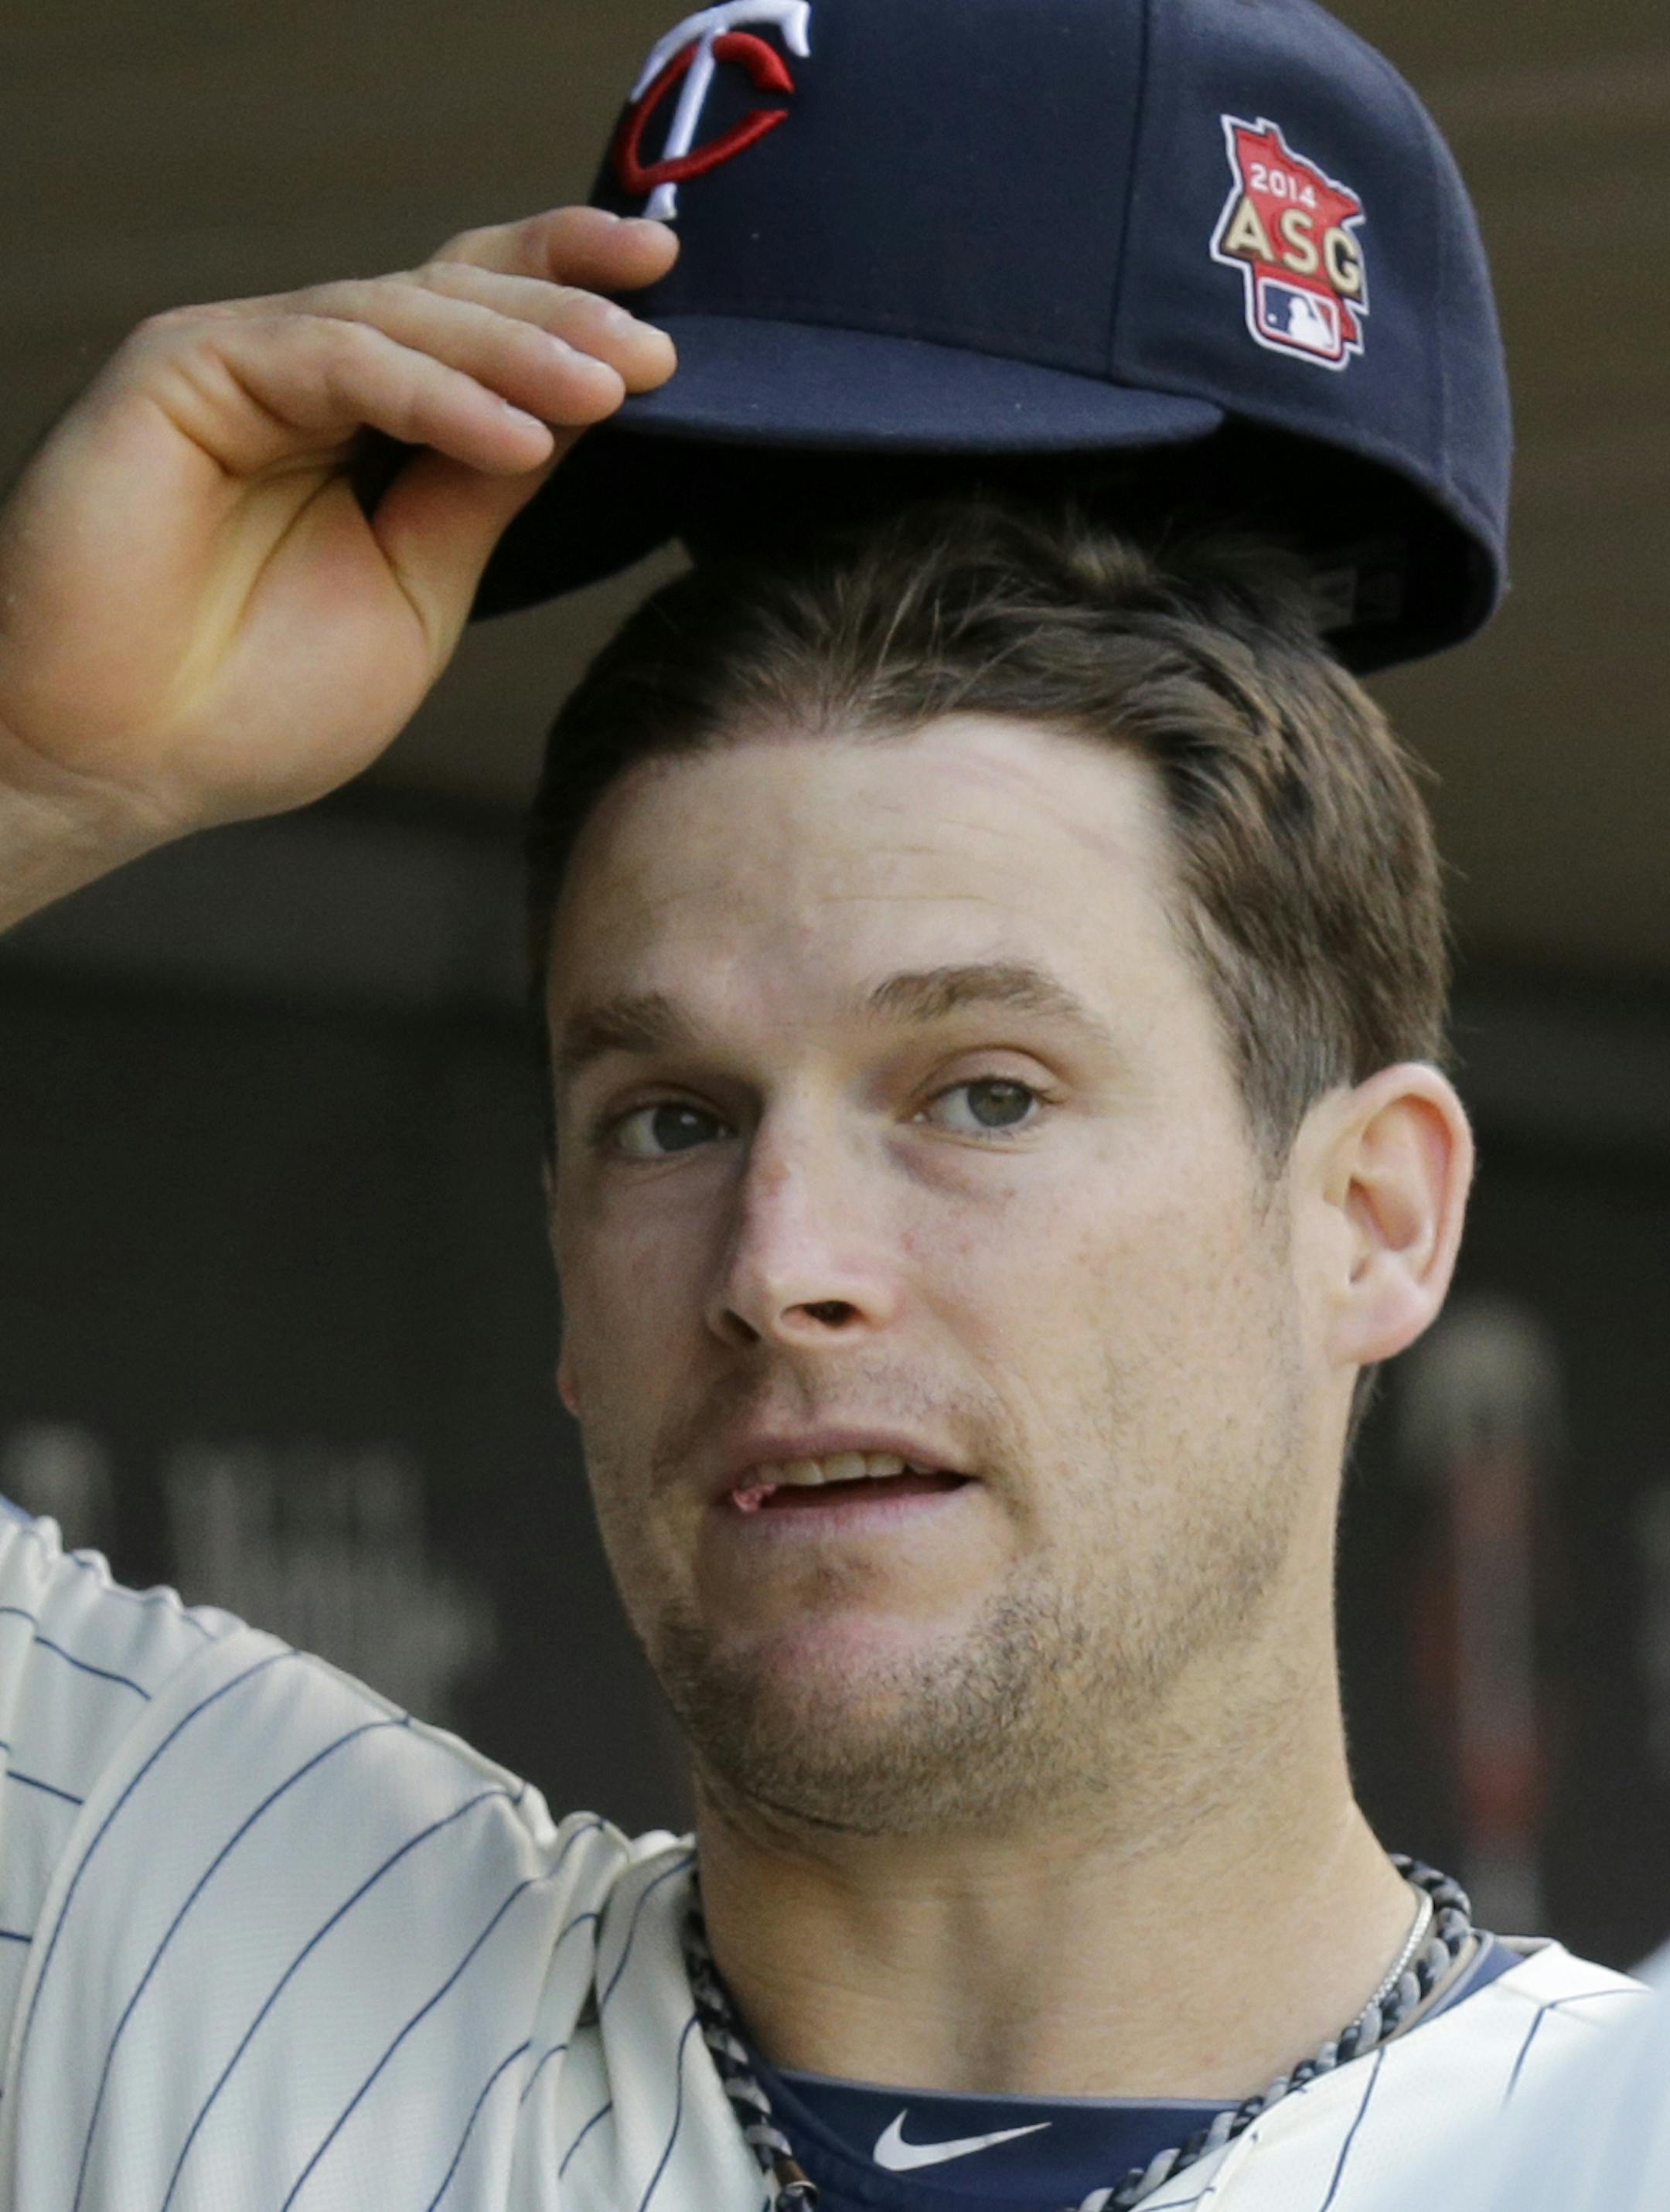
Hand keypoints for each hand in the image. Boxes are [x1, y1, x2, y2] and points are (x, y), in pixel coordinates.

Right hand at [0, 207, 676, 855]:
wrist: (118, 767)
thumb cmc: (249, 704)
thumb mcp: (415, 594)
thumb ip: (481, 496)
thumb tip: (584, 410)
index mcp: (360, 421)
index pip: (474, 325)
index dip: (565, 293)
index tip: (672, 301)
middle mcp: (303, 373)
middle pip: (449, 292)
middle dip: (564, 307)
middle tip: (662, 341)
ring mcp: (241, 359)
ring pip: (403, 316)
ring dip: (519, 350)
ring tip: (615, 386)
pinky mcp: (183, 366)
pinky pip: (336, 360)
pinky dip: (435, 395)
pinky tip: (519, 434)